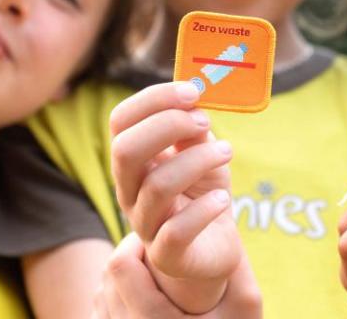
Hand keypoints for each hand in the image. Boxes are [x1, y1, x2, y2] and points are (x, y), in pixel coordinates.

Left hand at [93, 232, 261, 318]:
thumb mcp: (244, 306)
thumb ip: (235, 267)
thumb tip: (223, 220)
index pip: (120, 267)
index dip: (136, 243)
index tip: (159, 241)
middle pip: (107, 278)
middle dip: (131, 257)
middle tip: (157, 252)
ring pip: (101, 295)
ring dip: (122, 278)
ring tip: (151, 273)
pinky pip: (101, 314)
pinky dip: (115, 299)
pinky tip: (141, 296)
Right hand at [109, 82, 241, 312]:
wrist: (212, 246)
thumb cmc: (201, 192)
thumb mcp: (199, 153)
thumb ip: (193, 129)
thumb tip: (194, 100)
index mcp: (132, 160)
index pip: (121, 121)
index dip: (153, 99)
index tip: (192, 91)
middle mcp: (130, 190)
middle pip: (125, 150)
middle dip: (168, 125)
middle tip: (205, 121)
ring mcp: (145, 224)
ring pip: (157, 186)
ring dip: (197, 160)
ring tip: (226, 152)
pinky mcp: (168, 255)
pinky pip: (177, 231)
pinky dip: (204, 209)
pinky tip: (222, 198)